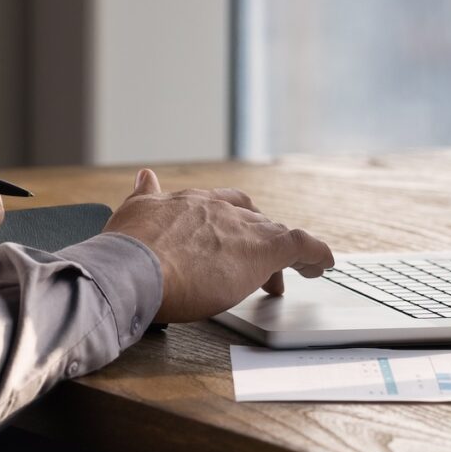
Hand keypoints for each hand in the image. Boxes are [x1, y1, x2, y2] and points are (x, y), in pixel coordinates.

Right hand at [102, 168, 335, 321]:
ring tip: (285, 276)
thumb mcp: (131, 213)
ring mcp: (241, 227)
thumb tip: (145, 175)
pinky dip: (316, 254)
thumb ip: (143, 195)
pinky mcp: (264, 249)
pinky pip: (301, 245)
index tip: (229, 243)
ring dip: (281, 254)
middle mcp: (217, 208)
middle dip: (254, 241)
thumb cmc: (127, 250)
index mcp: (188, 202)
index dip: (229, 225)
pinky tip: (323, 264)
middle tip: (254, 268)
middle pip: (250, 219)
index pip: (219, 205)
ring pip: (273, 232)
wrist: (135, 266)